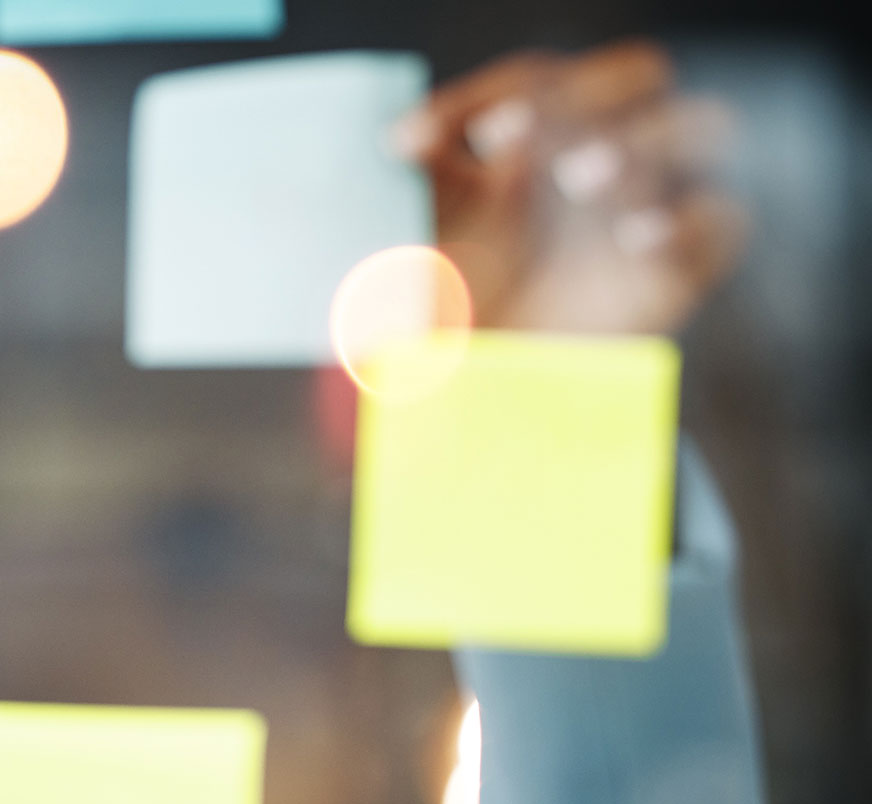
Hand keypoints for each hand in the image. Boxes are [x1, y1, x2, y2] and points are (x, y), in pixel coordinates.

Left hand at [401, 41, 746, 335]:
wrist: (469, 404)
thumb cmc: (439, 311)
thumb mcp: (411, 249)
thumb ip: (413, 192)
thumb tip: (410, 145)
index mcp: (537, 140)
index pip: (533, 81)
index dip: (477, 96)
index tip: (407, 145)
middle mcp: (602, 159)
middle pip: (637, 75)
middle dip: (572, 96)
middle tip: (499, 137)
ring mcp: (647, 208)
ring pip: (698, 128)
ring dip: (638, 141)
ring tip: (577, 176)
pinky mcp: (678, 271)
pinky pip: (719, 223)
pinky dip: (683, 220)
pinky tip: (633, 235)